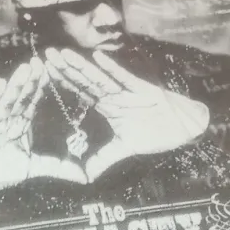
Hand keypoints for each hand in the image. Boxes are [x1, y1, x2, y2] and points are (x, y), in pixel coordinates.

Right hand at [0, 57, 86, 192]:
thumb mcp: (32, 169)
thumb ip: (57, 168)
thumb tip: (84, 176)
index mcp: (19, 124)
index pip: (31, 102)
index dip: (39, 88)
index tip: (50, 72)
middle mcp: (5, 119)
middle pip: (20, 97)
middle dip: (29, 81)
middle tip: (40, 63)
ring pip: (5, 100)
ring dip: (15, 85)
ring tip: (25, 69)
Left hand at [44, 48, 209, 180]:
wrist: (184, 127)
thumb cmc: (155, 133)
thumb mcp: (126, 149)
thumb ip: (104, 158)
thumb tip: (85, 176)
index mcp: (107, 107)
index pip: (80, 92)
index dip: (63, 82)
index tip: (44, 71)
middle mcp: (113, 96)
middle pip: (84, 80)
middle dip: (66, 68)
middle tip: (46, 54)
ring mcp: (126, 91)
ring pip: (99, 77)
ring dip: (81, 66)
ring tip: (63, 53)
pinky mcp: (143, 89)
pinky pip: (125, 78)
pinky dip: (112, 68)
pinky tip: (97, 57)